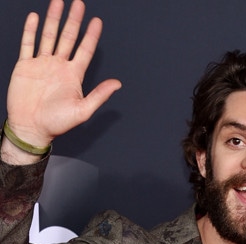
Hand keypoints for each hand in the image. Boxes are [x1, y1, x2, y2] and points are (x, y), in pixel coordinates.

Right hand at [5, 0, 120, 152]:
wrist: (31, 128)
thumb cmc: (57, 124)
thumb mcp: (82, 111)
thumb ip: (99, 95)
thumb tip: (118, 84)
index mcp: (73, 76)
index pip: (84, 50)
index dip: (91, 36)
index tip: (97, 21)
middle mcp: (58, 67)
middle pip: (68, 38)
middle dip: (73, 21)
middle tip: (79, 4)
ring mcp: (42, 64)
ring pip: (48, 36)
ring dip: (53, 19)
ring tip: (58, 2)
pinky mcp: (26, 66)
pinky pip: (28, 44)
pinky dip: (30, 31)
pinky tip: (34, 17)